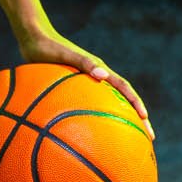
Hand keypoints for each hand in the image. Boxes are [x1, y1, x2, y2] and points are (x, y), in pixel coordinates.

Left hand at [14, 25, 153, 139]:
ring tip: (125, 141)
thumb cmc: (50, 48)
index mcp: (99, 70)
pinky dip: (94, 120)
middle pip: (122, 101)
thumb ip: (84, 63)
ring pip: (107, 106)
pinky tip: (89, 136)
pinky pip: (88, 107)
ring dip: (118, 121)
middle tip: (147, 137)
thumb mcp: (67, 55)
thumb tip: (103, 75)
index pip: (124, 88)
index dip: (136, 103)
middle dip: (136, 118)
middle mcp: (96, 78)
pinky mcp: (73, 89)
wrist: (33, 41)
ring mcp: (86, 84)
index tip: (145, 119)